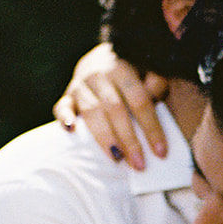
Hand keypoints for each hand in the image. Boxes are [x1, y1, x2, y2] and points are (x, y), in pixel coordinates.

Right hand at [53, 43, 170, 170]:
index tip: (161, 152)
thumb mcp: (148, 72)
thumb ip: (155, 83)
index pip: (139, 100)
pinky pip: (61, 107)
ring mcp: (80, 84)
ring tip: (117, 158)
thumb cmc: (133, 75)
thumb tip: (154, 93)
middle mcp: (99, 74)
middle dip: (129, 139)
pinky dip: (65, 118)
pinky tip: (71, 130)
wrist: (103, 60)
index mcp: (122, 67)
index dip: (151, 127)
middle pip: (115, 109)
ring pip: (92, 112)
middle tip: (139, 164)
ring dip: (105, 137)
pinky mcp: (67, 96)